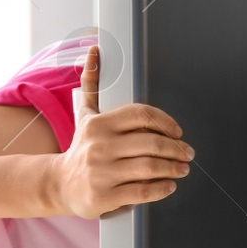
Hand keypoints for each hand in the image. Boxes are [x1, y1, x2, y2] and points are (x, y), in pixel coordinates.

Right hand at [53, 44, 192, 218]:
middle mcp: (99, 147)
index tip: (178, 132)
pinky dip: (162, 189)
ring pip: (150, 167)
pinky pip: (142, 192)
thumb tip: (95, 51)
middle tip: (187, 153)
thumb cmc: (80, 149)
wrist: (59, 184)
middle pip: (151, 143)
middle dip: (176, 149)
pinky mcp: (104, 196)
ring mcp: (102, 172)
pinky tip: (170, 185)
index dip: (166, 122)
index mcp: (99, 124)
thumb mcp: (84, 115)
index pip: (142, 115)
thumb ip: (91, 84)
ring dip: (173, 168)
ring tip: (183, 168)